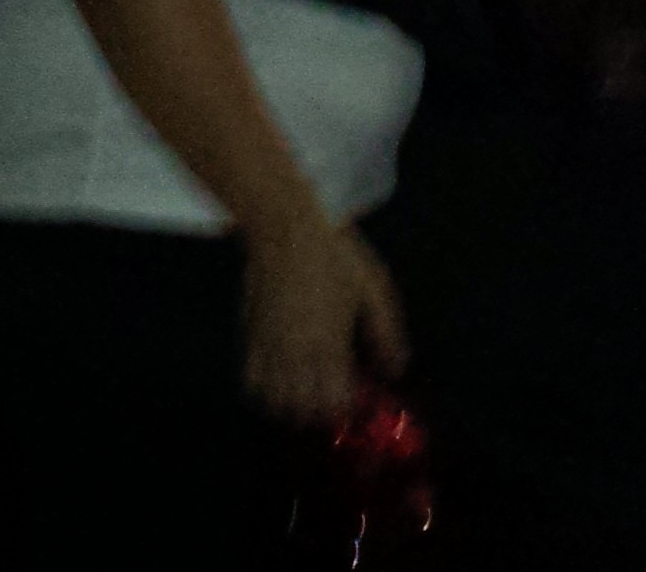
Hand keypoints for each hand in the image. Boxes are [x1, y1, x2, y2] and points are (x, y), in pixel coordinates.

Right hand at [242, 221, 411, 423]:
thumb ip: (386, 335)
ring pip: (275, 402)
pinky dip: (267, 394)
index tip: (359, 402)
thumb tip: (396, 371)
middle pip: (303, 410)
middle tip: (337, 399)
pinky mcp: (249, 340)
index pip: (335, 400)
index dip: (348, 409)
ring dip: (294, 407)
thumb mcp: (374, 291)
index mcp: (330, 343)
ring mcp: (268, 349)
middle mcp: (295, 353)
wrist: (285, 232)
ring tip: (311, 395)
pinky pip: (252, 384)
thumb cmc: (337, 258)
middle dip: (322, 413)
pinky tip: (284, 383)